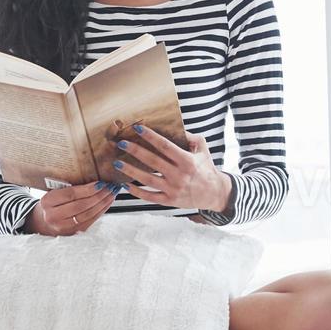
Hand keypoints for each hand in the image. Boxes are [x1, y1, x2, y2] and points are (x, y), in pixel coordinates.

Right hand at [26, 180, 116, 236]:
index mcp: (48, 202)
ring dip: (103, 203)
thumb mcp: (54, 192)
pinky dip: (101, 211)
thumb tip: (94, 180)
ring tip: (111, 193)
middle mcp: (54, 216)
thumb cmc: (51, 203)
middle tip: (110, 187)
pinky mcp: (73, 232)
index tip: (100, 183)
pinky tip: (107, 203)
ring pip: (88, 214)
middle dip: (99, 195)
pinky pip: (90, 221)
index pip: (71, 194)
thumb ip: (69, 187)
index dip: (88, 189)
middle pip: (81, 205)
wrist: (43, 221)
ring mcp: (63, 227)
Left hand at [114, 125, 231, 213]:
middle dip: (135, 151)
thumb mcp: (203, 150)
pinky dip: (137, 191)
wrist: (214, 193)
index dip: (151, 137)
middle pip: (153, 161)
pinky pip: (150, 196)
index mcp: (187, 161)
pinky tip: (125, 184)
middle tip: (121, 143)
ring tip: (117, 163)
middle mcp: (179, 175)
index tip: (138, 128)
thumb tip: (178, 128)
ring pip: (148, 179)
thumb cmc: (206, 169)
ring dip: (131, 171)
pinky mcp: (169, 200)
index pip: (165, 146)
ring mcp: (173, 189)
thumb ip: (192, 138)